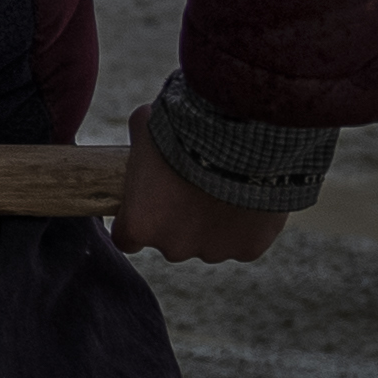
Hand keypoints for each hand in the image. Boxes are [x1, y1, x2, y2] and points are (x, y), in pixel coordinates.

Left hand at [108, 127, 283, 264]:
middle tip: (192, 185)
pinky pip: (244, 240)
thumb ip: (140, 143)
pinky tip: (250, 196)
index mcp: (141, 224)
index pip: (127, 238)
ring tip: (225, 186)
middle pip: (171, 241)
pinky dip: (247, 225)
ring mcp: (212, 250)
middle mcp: (173, 247)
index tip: (147, 202)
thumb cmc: (184, 132)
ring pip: (208, 242)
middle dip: (178, 220)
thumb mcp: (146, 126)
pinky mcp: (248, 249)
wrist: (239, 138)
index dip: (137, 218)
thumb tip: (145, 131)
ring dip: (213, 223)